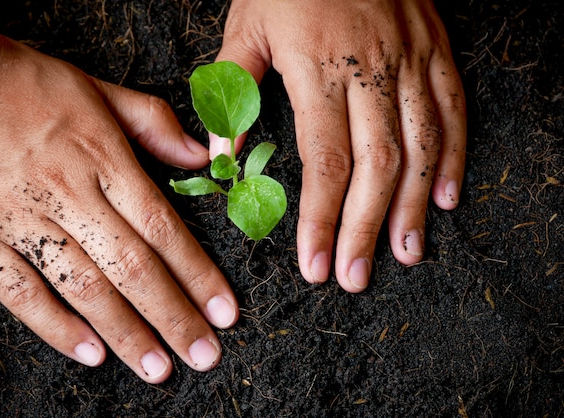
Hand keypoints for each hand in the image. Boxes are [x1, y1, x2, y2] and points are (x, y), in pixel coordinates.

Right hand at [0, 2, 237, 382]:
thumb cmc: (18, 82)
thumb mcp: (94, 88)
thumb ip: (151, 123)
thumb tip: (201, 158)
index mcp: (100, 157)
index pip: (163, 227)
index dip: (198, 274)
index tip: (224, 311)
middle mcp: (66, 193)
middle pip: (132, 268)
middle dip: (173, 317)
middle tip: (204, 356)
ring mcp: (18, 218)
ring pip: (83, 288)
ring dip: (126, 334)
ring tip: (158, 369)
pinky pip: (18, 293)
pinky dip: (55, 327)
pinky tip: (90, 353)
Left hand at [212, 0, 465, 291]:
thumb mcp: (245, 26)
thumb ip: (232, 90)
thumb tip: (220, 153)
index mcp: (318, 69)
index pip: (324, 161)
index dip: (321, 220)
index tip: (314, 264)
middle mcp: (371, 71)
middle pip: (376, 167)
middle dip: (364, 229)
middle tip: (355, 275)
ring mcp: (410, 61)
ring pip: (420, 147)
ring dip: (413, 208)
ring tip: (406, 253)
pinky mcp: (435, 50)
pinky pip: (452, 110)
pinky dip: (453, 157)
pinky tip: (444, 198)